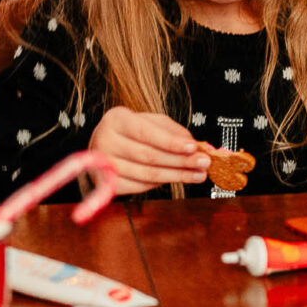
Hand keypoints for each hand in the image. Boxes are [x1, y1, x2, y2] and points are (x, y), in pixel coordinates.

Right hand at [88, 106, 208, 194]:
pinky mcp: (107, 184)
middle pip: (149, 156)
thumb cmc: (130, 131)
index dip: (171, 142)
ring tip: (198, 174)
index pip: (146, 132)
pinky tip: (176, 178)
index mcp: (116, 120)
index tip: (193, 147)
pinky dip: (161, 184)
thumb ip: (172, 130)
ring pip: (147, 174)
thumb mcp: (150, 121)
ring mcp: (104, 165)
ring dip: (177, 176)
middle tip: (203, 162)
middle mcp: (105, 141)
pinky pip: (140, 187)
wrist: (103, 145)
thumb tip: (194, 146)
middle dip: (181, 161)